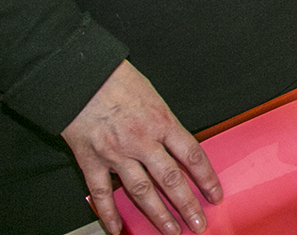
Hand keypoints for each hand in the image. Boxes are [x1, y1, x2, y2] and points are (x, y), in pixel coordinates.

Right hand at [62, 61, 221, 234]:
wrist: (81, 76)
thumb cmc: (118, 79)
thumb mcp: (153, 95)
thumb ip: (164, 122)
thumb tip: (177, 144)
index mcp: (162, 122)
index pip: (192, 155)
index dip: (206, 178)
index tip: (215, 194)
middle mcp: (142, 141)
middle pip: (170, 179)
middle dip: (187, 205)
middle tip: (199, 224)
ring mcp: (116, 154)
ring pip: (141, 192)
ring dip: (158, 215)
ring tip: (171, 231)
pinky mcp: (91, 161)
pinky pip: (102, 194)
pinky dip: (108, 214)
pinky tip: (116, 229)